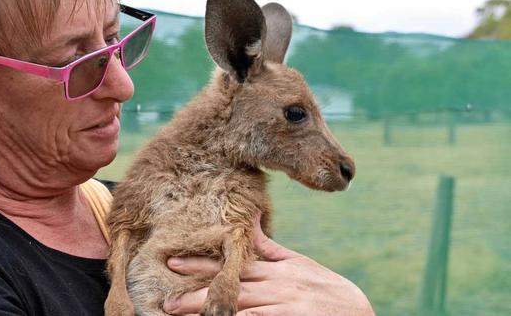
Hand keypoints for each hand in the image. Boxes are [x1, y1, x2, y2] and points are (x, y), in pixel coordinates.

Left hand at [164, 217, 374, 315]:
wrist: (358, 312)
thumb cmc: (324, 288)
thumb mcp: (297, 263)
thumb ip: (267, 247)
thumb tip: (245, 220)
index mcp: (276, 268)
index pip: (233, 264)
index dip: (202, 264)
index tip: (174, 263)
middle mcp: (278, 284)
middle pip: (231, 287)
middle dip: (196, 294)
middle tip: (167, 301)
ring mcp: (286, 303)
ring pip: (242, 306)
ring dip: (211, 311)